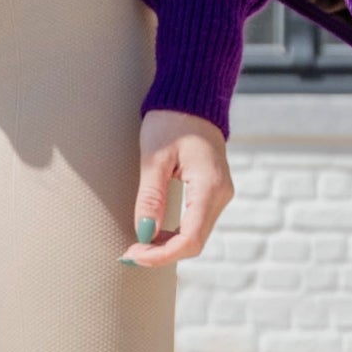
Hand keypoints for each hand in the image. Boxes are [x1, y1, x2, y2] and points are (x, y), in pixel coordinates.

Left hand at [122, 110, 231, 268]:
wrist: (192, 97)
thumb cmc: (171, 120)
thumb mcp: (154, 157)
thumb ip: (151, 197)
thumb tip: (145, 234)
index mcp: (209, 185)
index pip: (191, 238)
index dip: (162, 254)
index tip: (134, 254)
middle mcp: (221, 193)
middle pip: (195, 241)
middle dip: (162, 253)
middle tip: (130, 252)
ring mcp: (220, 193)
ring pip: (196, 234)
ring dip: (168, 245)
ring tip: (138, 244)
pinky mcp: (213, 191)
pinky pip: (196, 222)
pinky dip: (176, 233)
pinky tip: (154, 232)